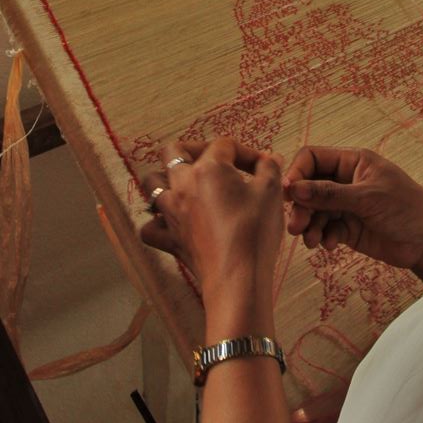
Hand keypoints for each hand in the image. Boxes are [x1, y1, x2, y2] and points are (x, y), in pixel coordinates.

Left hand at [140, 138, 285, 297]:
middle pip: (173, 151)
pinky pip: (150, 227)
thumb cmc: (255, 232)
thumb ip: (270, 168)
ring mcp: (171, 212)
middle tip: (214, 161)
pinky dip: (158, 223)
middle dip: (192, 149)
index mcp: (209, 168)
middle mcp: (183, 185)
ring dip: (167, 180)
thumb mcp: (271, 192)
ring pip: (152, 184)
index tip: (262, 167)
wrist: (238, 277)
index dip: (246, 152)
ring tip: (188, 187)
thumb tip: (270, 160)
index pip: (225, 145)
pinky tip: (174, 223)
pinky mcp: (169, 238)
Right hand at [283, 146, 422, 270]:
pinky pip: (325, 229)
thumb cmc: (406, 208)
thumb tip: (292, 188)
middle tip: (296, 226)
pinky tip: (330, 245)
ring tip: (311, 241)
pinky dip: (322, 237)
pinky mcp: (348, 228)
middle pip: (309, 187)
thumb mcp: (366, 197)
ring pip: (314, 211)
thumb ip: (329, 193)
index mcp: (353, 162)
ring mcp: (346, 205)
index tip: (287, 193)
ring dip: (308, 225)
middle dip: (300, 206)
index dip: (297, 173)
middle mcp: (346, 181)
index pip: (313, 158)